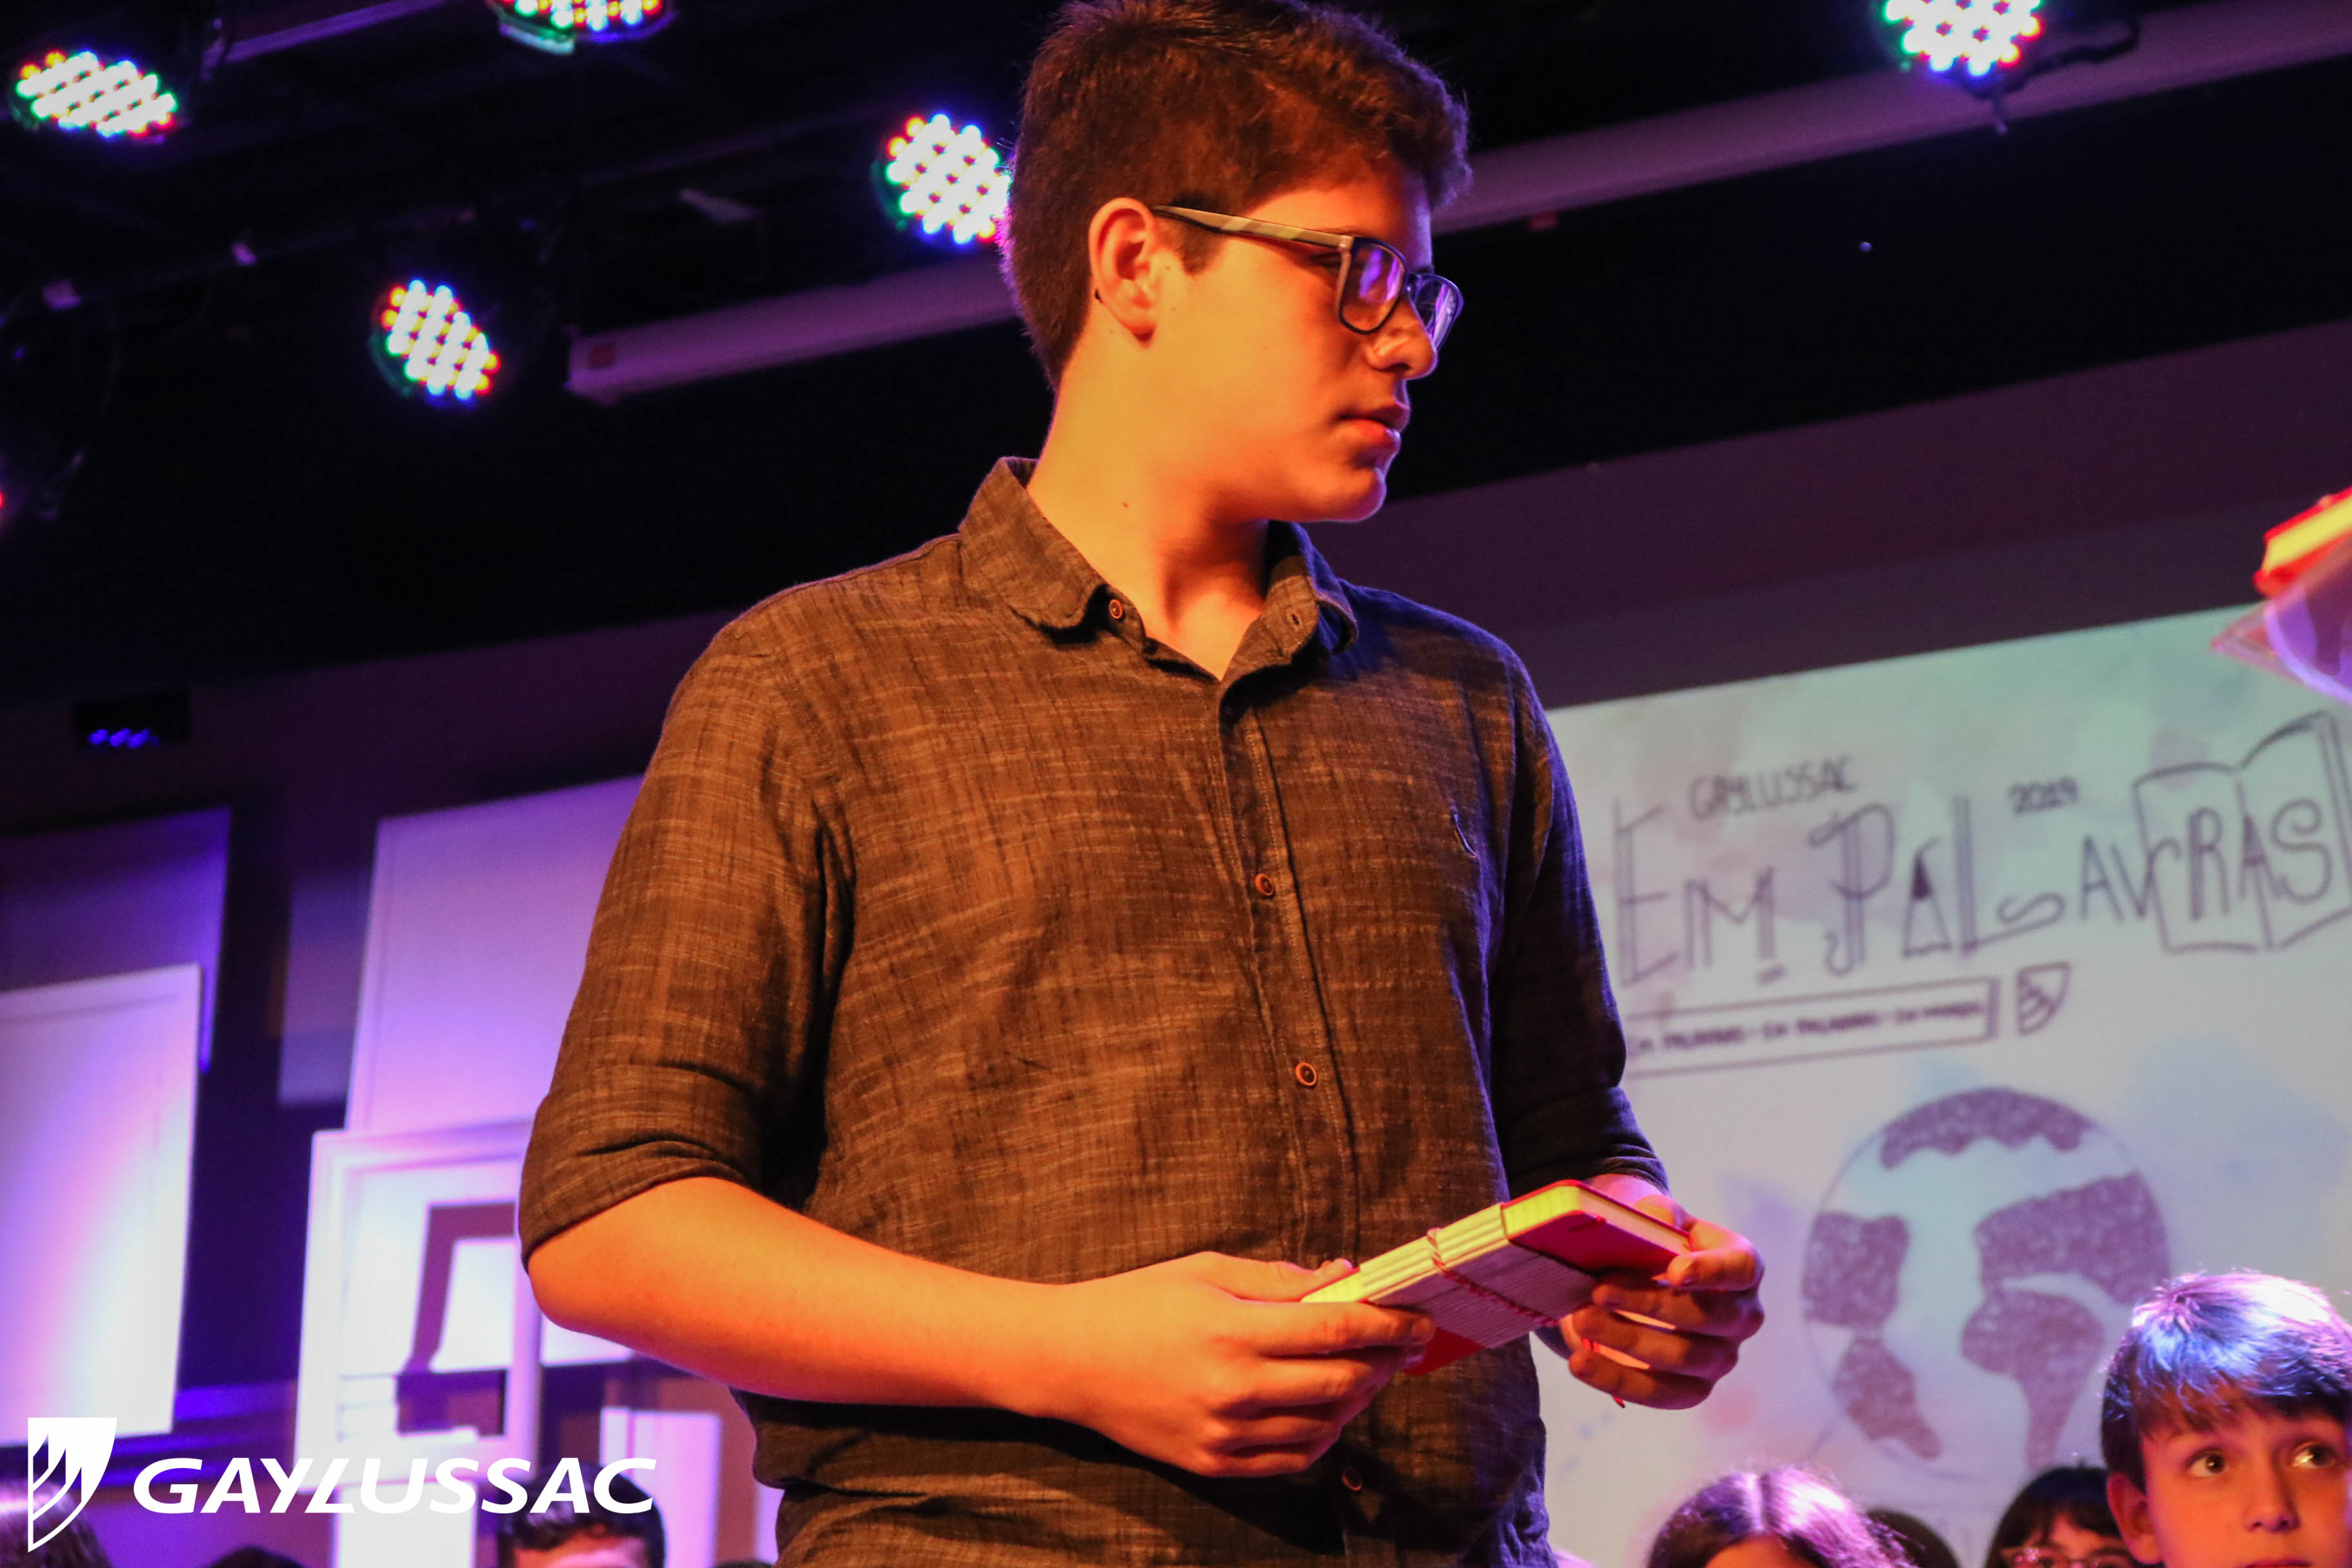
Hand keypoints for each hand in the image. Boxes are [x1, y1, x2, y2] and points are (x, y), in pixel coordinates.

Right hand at [1019, 1252, 1432, 1477]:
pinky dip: (1324, 1435)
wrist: (1069, 1361)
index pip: (1334, 1329)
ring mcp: (1224, 1433)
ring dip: (1358, 1398)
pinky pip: (1292, 1458)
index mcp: (1232, 1330)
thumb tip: (1342, 1278)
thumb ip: (1278, 1279)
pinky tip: (1330, 1410)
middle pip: (1339, 1382)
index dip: (1387, 1323)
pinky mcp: (1214, 1463)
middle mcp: (1233, 1388)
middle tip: (1403, 1344)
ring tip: (1367, 1371)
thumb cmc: (1138, 1302)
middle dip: (1384, 1361)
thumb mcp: (1207, 1268)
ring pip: (1323, 1424)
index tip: (1420, 1318)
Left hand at [1556, 1175, 1763, 1409]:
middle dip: (1651, 1305)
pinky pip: (1663, 1394)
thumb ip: (1658, 1214)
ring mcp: (1721, 1356)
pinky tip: (1582, 1362)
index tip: (1675, 1270)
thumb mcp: (1655, 1218)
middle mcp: (1742, 1315)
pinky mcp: (1693, 1388)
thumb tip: (1656, 1216)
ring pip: (1685, 1358)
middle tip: (1599, 1291)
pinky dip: (1619, 1379)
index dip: (1712, 1272)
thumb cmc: (1652, 1242)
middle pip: (1707, 1317)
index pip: (1741, 1269)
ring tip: (1582, 1320)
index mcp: (1741, 1266)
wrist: (1632, 1274)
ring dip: (1628, 1340)